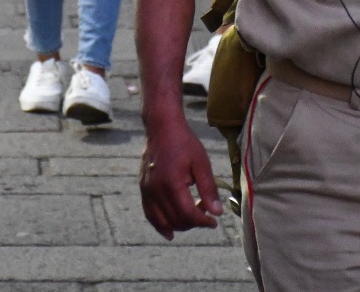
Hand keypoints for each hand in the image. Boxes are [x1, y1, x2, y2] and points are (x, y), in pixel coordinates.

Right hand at [140, 123, 223, 238]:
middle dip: (193, 223)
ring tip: (191, 220)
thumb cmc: (184, 143)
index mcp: (172, 184)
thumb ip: (208, 189)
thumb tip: (217, 213)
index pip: (188, 214)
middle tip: (205, 214)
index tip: (214, 222)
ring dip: (179, 226)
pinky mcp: (143, 189)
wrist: (162, 127)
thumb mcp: (202, 164)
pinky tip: (169, 232)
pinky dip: (159, 225)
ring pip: (162, 221)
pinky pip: (149, 214)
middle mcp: (156, 190)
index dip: (203, 222)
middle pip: (176, 220)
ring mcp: (147, 191)